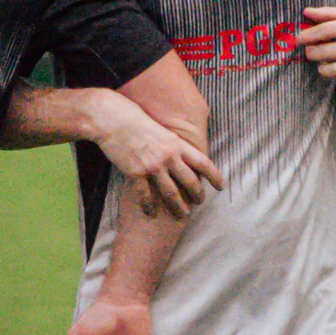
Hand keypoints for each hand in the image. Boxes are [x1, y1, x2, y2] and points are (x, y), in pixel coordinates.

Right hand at [89, 93, 223, 218]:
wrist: (114, 120)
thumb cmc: (136, 121)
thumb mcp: (162, 130)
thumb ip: (173, 144)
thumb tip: (183, 155)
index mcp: (177, 144)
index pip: (202, 162)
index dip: (214, 176)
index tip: (220, 186)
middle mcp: (168, 156)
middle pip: (189, 181)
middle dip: (197, 194)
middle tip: (199, 202)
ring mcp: (152, 166)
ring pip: (171, 192)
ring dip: (178, 206)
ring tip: (182, 214)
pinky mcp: (136, 173)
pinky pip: (145, 195)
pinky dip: (149, 206)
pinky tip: (151, 213)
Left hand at [296, 5, 335, 93]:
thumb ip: (332, 13)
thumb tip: (307, 12)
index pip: (325, 30)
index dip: (308, 35)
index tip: (299, 39)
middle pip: (326, 52)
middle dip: (312, 53)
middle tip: (311, 53)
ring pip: (334, 71)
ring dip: (323, 70)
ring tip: (323, 66)